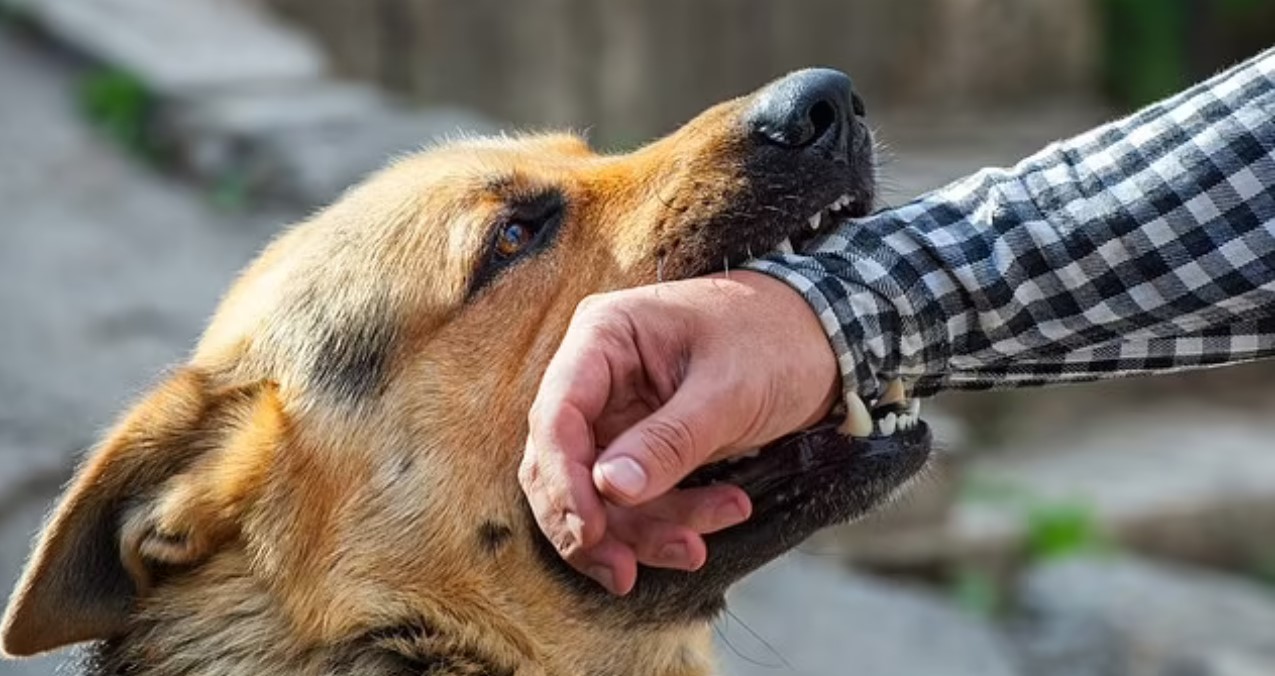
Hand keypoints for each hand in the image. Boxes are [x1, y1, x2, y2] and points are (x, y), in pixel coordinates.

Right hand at [520, 271, 838, 593]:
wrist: (821, 339)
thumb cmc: (775, 339)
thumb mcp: (729, 391)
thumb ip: (669, 440)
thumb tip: (608, 490)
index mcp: (604, 337)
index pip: (556, 416)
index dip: (563, 482)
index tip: (590, 534)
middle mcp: (598, 375)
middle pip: (563, 464)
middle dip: (595, 525)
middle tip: (624, 572)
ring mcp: (619, 412)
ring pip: (600, 494)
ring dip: (644, 531)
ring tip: (699, 546)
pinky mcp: (643, 444)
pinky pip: (638, 498)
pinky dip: (671, 520)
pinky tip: (723, 514)